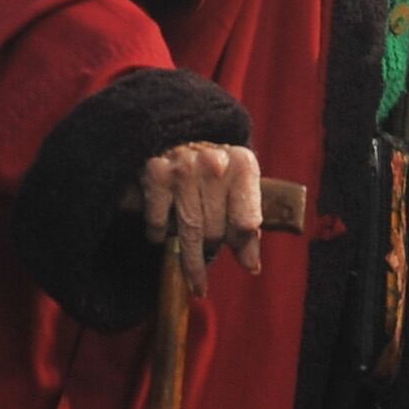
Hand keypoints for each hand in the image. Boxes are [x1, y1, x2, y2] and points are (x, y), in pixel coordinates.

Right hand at [134, 140, 262, 289]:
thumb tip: (251, 267)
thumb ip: (246, 229)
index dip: (240, 242)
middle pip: (216, 230)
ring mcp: (184, 168)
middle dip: (212, 244)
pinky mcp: (156, 174)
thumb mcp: (238, 191)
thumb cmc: (213, 173)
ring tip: (193, 270)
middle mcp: (215, 164)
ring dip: (190, 255)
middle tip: (208, 246)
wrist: (176, 137)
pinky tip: (162, 233)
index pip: (246, 223)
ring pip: (190, 230)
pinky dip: (159, 234)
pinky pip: (159, 222)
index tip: (237, 254)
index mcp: (243, 165)